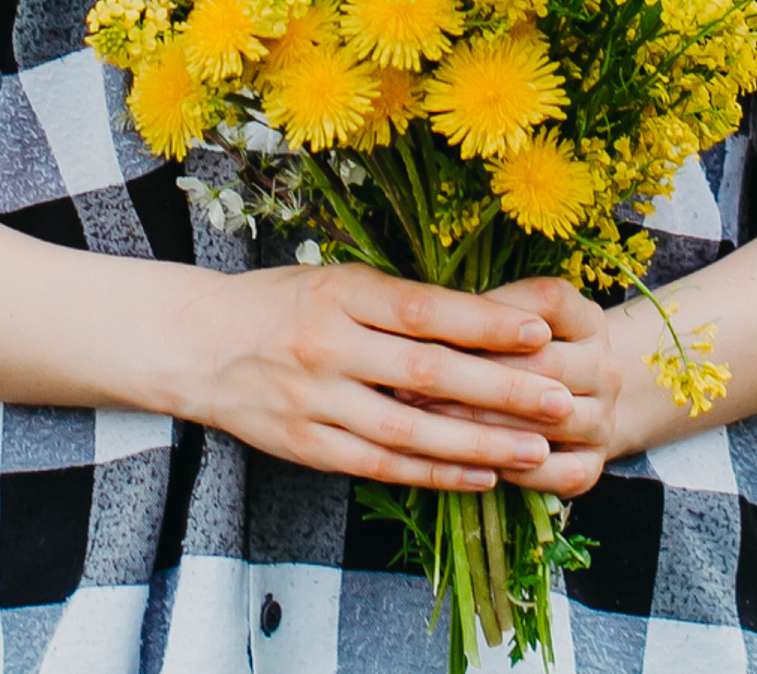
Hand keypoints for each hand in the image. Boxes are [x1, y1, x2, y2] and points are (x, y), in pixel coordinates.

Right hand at [167, 263, 572, 491]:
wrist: (198, 344)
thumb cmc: (281, 303)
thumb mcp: (335, 281)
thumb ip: (396, 302)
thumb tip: (480, 319)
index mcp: (340, 293)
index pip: (424, 309)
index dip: (483, 324)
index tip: (538, 332)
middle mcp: (329, 346)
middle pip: (427, 373)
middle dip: (500, 389)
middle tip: (558, 399)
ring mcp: (316, 401)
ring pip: (410, 431)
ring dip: (479, 444)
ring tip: (534, 450)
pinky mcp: (308, 447)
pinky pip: (381, 466)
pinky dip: (435, 474)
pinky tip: (480, 477)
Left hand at [406, 277, 625, 496]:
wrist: (578, 402)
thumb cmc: (522, 351)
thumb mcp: (513, 317)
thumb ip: (481, 313)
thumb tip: (419, 316)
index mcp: (584, 316)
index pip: (547, 301)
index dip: (491, 313)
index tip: (432, 324)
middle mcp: (604, 366)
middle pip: (544, 363)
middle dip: (473, 373)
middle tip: (410, 381)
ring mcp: (604, 419)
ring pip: (548, 419)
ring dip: (484, 424)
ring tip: (427, 423)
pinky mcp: (594, 466)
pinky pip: (558, 472)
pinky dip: (517, 469)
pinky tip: (474, 463)